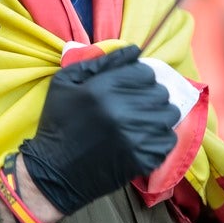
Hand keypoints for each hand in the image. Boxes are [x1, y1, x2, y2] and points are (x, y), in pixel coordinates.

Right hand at [20, 45, 179, 214]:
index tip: (131, 86)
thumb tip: (135, 50)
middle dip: (151, 95)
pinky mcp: (142, 159)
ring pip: (169, 115)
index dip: (140, 77)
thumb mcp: (67, 82)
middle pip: (160, 92)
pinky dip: (160, 138)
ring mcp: (135, 137)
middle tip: (136, 104)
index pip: (145, 72)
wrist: (54, 172)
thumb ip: (101, 62)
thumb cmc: (58, 122)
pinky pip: (169, 140)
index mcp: (103, 89)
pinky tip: (144, 139)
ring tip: (143, 120)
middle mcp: (122, 111)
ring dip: (158, 115)